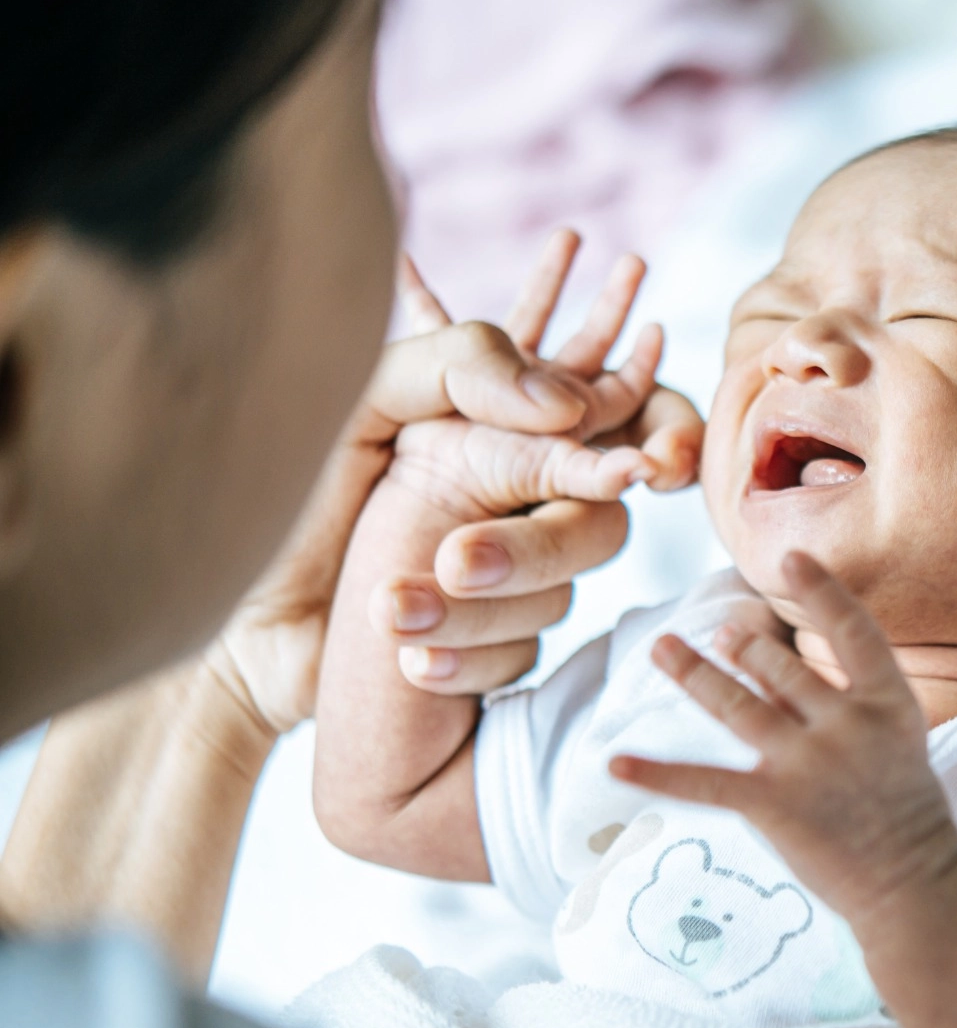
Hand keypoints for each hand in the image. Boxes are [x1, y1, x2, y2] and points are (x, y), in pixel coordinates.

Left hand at [212, 231, 701, 730]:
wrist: (230, 633)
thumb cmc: (278, 500)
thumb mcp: (357, 399)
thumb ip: (462, 366)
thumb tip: (568, 405)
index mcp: (490, 425)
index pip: (603, 414)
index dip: (655, 432)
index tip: (651, 465)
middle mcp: (511, 497)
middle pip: (594, 522)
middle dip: (526, 549)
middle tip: (450, 560)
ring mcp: (506, 577)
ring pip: (562, 594)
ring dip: (475, 610)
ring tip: (386, 612)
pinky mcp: (492, 646)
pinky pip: (526, 656)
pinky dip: (467, 660)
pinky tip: (407, 660)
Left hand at [609, 552, 956, 926]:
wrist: (915, 886)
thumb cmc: (907, 815)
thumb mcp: (898, 743)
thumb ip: (847, 704)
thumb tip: (777, 670)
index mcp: (889, 704)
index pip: (854, 630)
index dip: (823, 591)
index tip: (793, 557)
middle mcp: (848, 723)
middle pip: (781, 668)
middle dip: (743, 649)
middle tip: (720, 636)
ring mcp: (809, 762)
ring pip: (736, 705)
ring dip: (693, 674)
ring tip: (661, 648)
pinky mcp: (774, 804)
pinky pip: (704, 782)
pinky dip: (656, 774)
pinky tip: (616, 763)